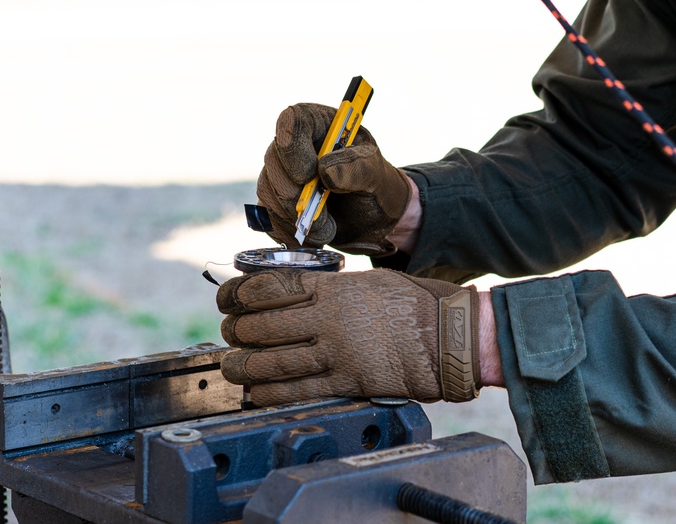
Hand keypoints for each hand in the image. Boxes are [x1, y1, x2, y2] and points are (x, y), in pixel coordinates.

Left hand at [217, 268, 480, 405]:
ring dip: (244, 366)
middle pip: (261, 325)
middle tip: (229, 333)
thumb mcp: (367, 281)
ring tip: (233, 368)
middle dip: (235, 331)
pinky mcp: (346, 383)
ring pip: (271, 362)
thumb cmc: (414, 303)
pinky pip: (297, 391)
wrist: (448, 336)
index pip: (268, 287)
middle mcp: (327, 320)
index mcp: (332, 289)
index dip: (238, 294)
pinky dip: (270, 393)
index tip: (227, 298)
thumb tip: (296, 293)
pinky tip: (256, 393)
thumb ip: (330, 288)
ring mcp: (336, 354)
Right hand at [257, 103, 412, 254]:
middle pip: (274, 160)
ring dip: (295, 216)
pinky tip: (314, 235)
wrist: (373, 218)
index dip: (294, 147)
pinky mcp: (277, 201)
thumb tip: (325, 171)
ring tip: (327, 227)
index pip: (293, 119)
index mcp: (320, 125)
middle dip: (295, 192)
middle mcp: (295, 145)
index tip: (310, 174)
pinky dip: (289, 230)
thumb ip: (358, 168)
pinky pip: (268, 216)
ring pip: (268, 190)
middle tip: (322, 212)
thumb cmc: (376, 185)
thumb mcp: (377, 174)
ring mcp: (282, 173)